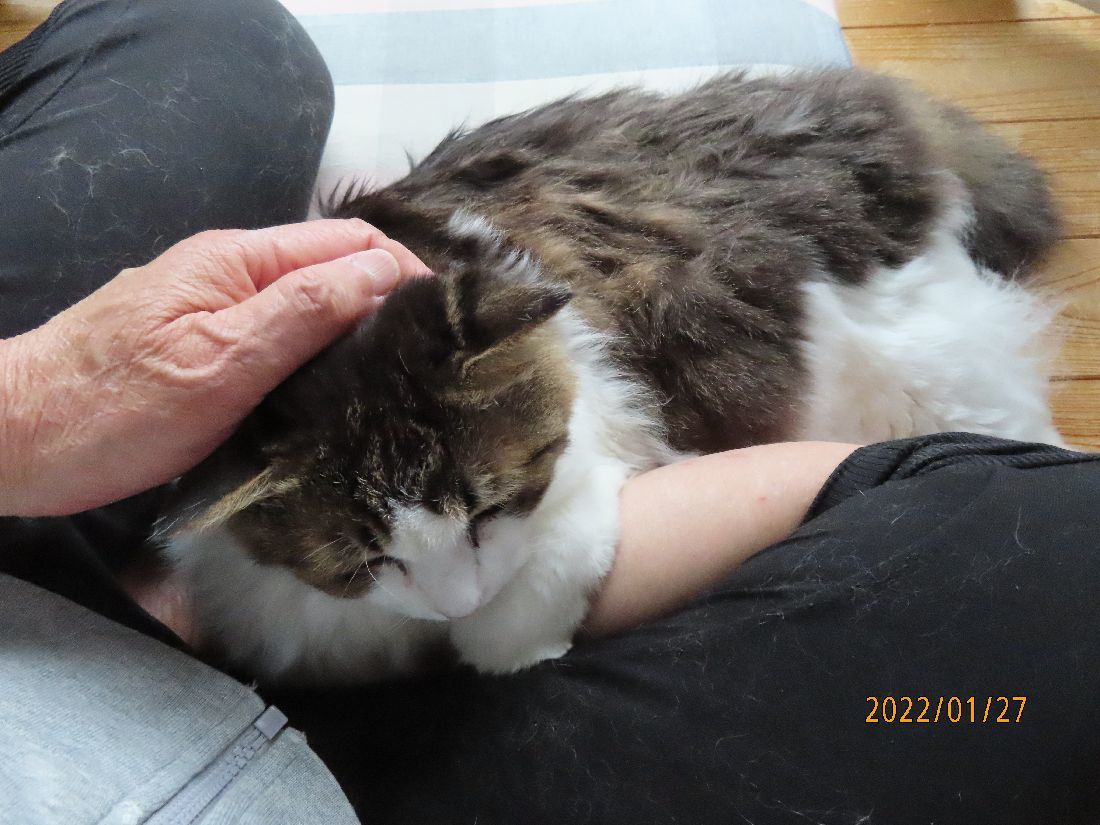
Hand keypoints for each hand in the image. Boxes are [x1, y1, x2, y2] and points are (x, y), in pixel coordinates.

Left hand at [0, 219, 428, 516]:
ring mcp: (217, 311)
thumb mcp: (217, 361)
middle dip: (388, 298)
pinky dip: (320, 356)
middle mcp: (232, 274)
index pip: (347, 241)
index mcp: (238, 261)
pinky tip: (339, 392)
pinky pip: (282, 338)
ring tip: (399, 376)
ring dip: (358, 331)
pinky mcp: (207, 349)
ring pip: (310, 306)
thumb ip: (301, 311)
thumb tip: (383, 272)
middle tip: (432, 355)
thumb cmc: (113, 406)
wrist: (17, 441)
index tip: (443, 320)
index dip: (403, 269)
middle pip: (333, 268)